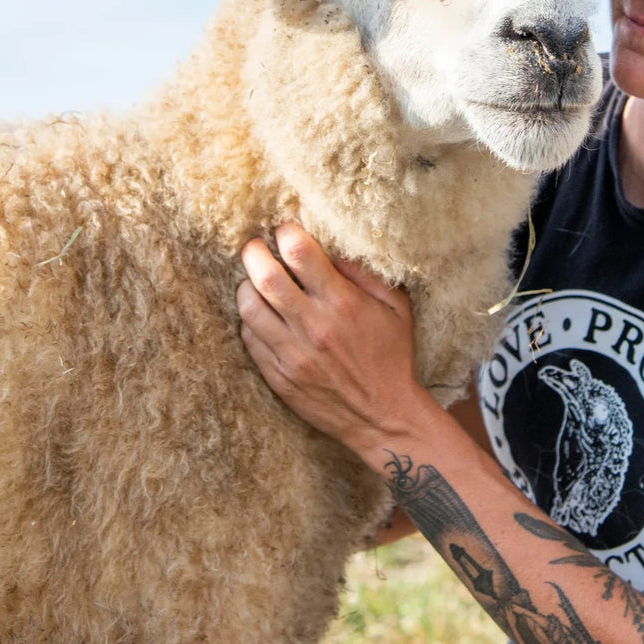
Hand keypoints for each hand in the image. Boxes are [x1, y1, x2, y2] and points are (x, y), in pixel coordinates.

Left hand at [236, 224, 429, 460]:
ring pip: (249, 307)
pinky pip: (250, 339)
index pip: (300, 254)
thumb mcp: (396, 307)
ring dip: (247, 285)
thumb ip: (366, 274)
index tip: (284, 227)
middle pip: (266, 276)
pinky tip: (262, 314)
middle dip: (254, 252)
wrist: (383, 415)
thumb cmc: (392, 355)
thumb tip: (333, 249)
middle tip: (255, 245)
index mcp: (343, 304)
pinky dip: (250, 320)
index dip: (286, 232)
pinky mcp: (278, 377)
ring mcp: (292, 354)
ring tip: (254, 280)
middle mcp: (313, 326)